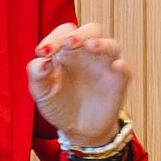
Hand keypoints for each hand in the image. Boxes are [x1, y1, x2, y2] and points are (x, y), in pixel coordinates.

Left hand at [28, 19, 133, 142]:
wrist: (77, 129)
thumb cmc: (58, 105)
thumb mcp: (41, 92)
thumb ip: (36, 74)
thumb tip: (42, 62)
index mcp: (67, 51)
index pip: (64, 32)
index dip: (54, 38)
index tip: (42, 52)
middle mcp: (88, 54)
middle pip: (91, 31)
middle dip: (80, 34)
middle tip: (68, 43)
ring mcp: (105, 66)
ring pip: (111, 45)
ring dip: (101, 44)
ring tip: (90, 46)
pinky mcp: (118, 82)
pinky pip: (124, 70)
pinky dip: (122, 66)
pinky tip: (117, 66)